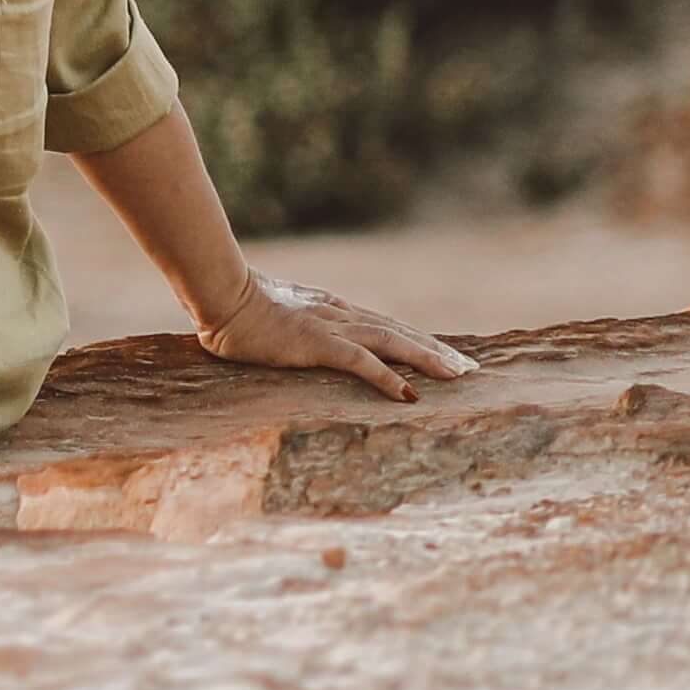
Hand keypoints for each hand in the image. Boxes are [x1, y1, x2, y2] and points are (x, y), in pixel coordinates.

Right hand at [193, 277, 478, 400]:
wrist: (220, 294)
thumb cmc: (232, 305)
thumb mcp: (269, 313)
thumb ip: (286, 322)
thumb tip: (286, 332)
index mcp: (329, 309)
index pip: (384, 325)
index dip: (415, 340)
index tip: (442, 353)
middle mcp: (339, 315)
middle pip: (399, 332)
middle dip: (436, 350)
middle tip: (470, 368)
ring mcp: (331, 328)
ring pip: (392, 342)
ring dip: (428, 359)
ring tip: (458, 375)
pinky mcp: (318, 344)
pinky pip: (362, 362)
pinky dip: (389, 377)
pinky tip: (410, 394)